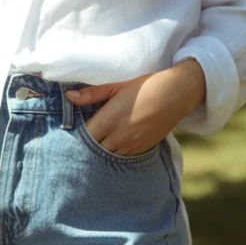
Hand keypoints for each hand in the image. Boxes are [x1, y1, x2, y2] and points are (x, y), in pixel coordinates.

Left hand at [65, 60, 205, 156]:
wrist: (176, 94)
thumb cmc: (145, 86)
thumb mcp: (116, 86)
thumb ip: (92, 94)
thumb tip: (69, 97)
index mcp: (108, 121)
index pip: (84, 138)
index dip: (76, 137)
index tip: (72, 134)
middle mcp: (117, 137)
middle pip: (94, 152)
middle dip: (87, 148)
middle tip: (82, 143)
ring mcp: (130, 146)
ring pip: (108, 158)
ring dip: (101, 153)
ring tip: (96, 147)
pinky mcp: (142, 150)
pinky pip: (122, 158)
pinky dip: (115, 155)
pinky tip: (113, 148)